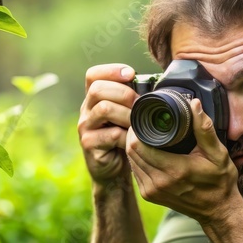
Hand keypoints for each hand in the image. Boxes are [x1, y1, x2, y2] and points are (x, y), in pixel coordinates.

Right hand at [78, 63, 137, 184]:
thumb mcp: (127, 117)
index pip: (93, 75)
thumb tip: (157, 86)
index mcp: (94, 99)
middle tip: (140, 104)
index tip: (131, 73)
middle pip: (98, 89)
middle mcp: (86, 110)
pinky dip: (126, 136)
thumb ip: (133, 101)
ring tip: (139, 122)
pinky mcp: (89, 144)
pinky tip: (134, 139)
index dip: (111, 70)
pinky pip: (110, 134)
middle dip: (124, 93)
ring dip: (127, 114)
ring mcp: (85, 127)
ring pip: (104, 109)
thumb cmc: (124, 140)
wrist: (113, 171)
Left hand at [126, 98, 241, 225]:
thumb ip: (204, 129)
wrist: (218, 210)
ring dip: (133, 147)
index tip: (142, 118)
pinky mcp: (149, 196)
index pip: (139, 145)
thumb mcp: (218, 154)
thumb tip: (195, 105)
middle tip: (141, 123)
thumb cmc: (220, 182)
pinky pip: (135, 172)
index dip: (136, 128)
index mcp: (175, 169)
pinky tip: (145, 151)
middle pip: (131, 152)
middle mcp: (159, 182)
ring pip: (131, 161)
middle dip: (133, 135)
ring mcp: (152, 191)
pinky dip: (137, 159)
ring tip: (142, 134)